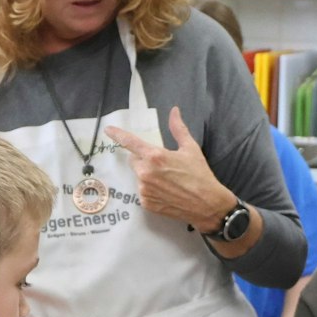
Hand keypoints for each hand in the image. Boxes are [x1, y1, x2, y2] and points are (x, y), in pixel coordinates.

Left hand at [105, 107, 235, 232]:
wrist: (207, 205)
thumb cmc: (200, 175)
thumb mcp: (191, 148)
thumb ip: (178, 129)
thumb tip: (174, 111)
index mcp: (155, 156)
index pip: (130, 142)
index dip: (118, 135)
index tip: (108, 130)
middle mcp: (145, 173)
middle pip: (134, 160)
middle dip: (144, 159)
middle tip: (162, 164)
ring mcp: (144, 190)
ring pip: (139, 176)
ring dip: (148, 175)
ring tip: (168, 181)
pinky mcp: (146, 203)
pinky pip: (143, 191)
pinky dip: (151, 190)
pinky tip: (166, 192)